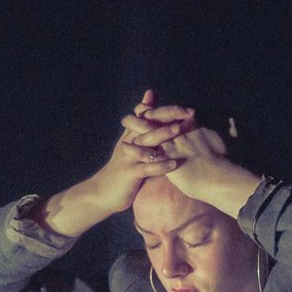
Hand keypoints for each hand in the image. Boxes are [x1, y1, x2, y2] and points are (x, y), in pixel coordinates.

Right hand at [84, 89, 194, 212]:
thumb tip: (152, 99)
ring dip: (162, 134)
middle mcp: (129, 141)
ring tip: (179, 129)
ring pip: (145, 142)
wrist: (103, 192)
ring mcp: (128, 157)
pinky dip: (160, 165)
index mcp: (131, 134)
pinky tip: (174, 164)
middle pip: (146, 122)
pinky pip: (146, 168)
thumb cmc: (124, 168)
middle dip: (167, 115)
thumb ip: (143, 127)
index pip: (145, 113)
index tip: (188, 110)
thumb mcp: (132, 146)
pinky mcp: (129, 173)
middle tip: (188, 113)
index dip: (165, 109)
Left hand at [119, 99, 254, 201]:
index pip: (170, 113)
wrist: (221, 179)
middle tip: (133, 114)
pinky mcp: (167, 159)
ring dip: (135, 127)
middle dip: (143, 114)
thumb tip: (234, 120)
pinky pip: (147, 152)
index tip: (149, 109)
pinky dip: (136, 150)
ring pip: (148, 131)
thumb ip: (227, 129)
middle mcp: (179, 132)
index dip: (158, 110)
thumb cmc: (225, 163)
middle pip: (156, 117)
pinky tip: (125, 148)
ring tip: (124, 125)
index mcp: (190, 126)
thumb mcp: (225, 141)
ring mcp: (172, 145)